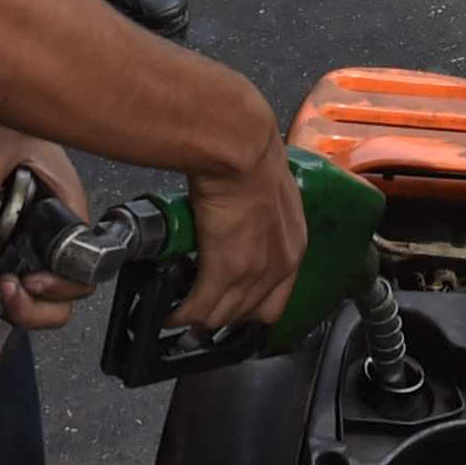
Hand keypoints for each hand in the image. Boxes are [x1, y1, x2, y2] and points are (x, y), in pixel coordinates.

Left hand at [0, 130, 91, 331]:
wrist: (10, 117)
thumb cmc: (25, 124)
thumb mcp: (10, 138)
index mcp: (68, 217)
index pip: (80, 274)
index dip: (58, 288)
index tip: (27, 279)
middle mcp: (47, 239)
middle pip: (52, 303)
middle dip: (22, 307)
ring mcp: (20, 242)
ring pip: (2, 285)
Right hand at [176, 147, 305, 333]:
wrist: (242, 149)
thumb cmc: (253, 156)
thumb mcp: (270, 194)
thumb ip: (262, 217)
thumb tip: (240, 220)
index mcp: (293, 246)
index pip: (275, 301)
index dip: (248, 308)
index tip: (230, 305)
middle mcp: (278, 266)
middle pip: (246, 314)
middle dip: (220, 315)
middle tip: (199, 309)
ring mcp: (253, 272)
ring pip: (222, 316)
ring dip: (199, 317)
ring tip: (182, 313)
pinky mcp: (224, 270)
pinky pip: (199, 307)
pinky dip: (182, 314)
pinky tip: (172, 313)